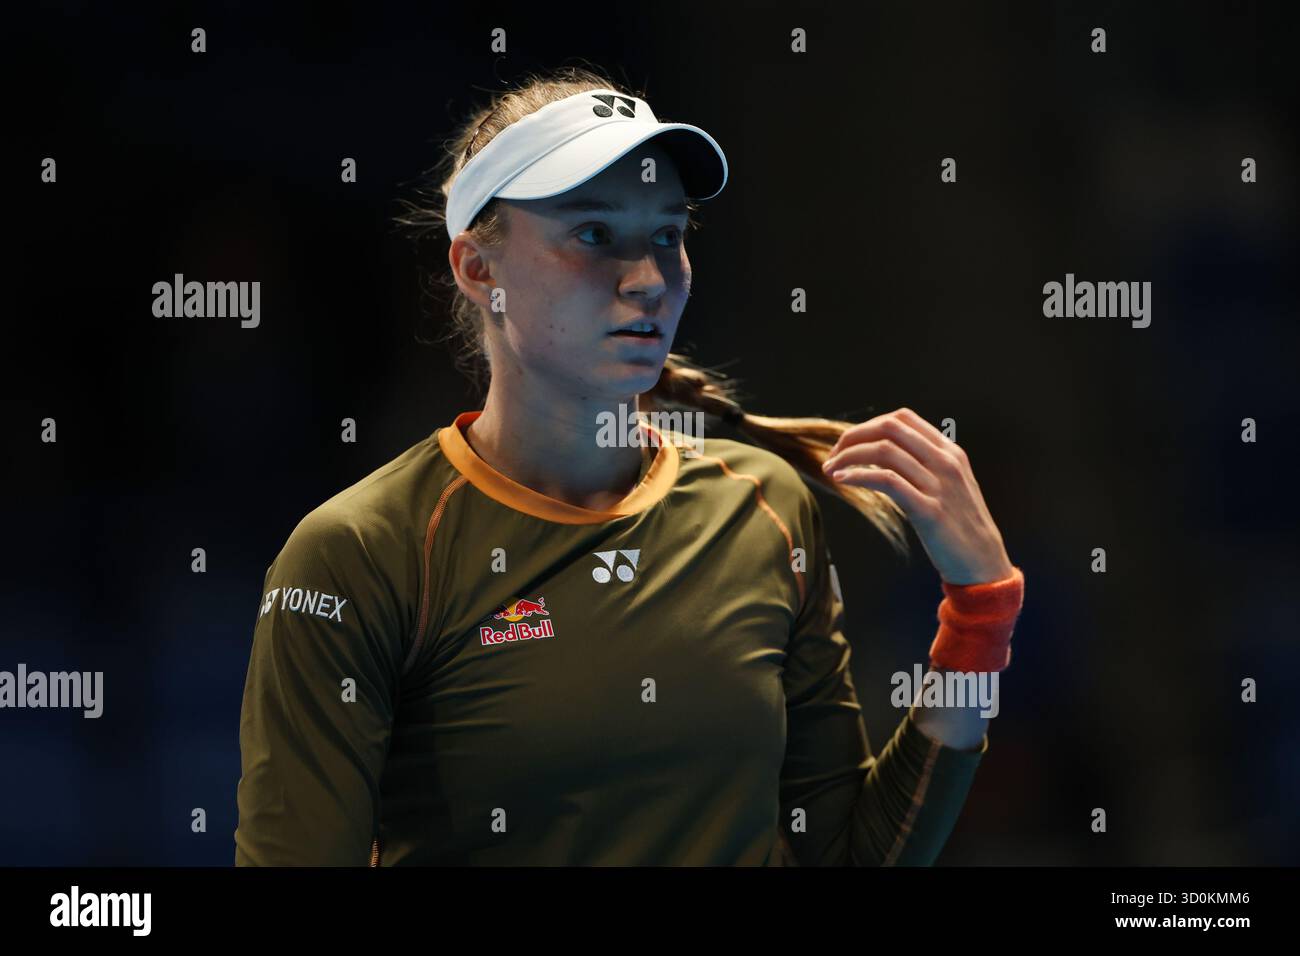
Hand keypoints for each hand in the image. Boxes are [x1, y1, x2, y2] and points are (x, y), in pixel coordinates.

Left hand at [821, 408, 1013, 584]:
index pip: (902, 418)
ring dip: (848, 456)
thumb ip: (925, 465)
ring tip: (830, 470)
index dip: (868, 426)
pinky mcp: (929, 510)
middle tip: (833, 456)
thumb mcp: (949, 485)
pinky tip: (842, 481)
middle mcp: (945, 462)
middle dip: (853, 437)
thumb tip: (884, 454)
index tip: (848, 445)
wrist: (983, 563)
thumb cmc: (960, 526)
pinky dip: (858, 476)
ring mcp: (939, 485)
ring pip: (884, 450)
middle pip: (889, 428)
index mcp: (949, 452)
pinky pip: (887, 480)